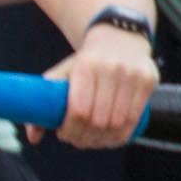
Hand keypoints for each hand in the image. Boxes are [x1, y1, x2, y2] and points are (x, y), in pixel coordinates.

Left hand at [32, 23, 157, 148]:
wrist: (118, 38)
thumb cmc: (84, 62)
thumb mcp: (62, 73)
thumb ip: (44, 101)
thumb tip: (32, 138)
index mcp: (85, 65)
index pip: (79, 109)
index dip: (70, 128)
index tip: (62, 134)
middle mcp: (110, 69)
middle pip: (98, 119)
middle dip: (84, 137)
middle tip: (75, 141)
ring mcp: (132, 75)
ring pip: (117, 122)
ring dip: (102, 140)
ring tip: (90, 142)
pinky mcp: (148, 81)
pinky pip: (135, 119)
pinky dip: (120, 136)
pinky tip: (109, 140)